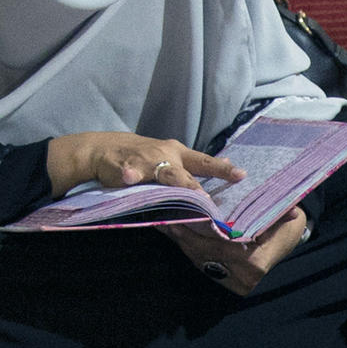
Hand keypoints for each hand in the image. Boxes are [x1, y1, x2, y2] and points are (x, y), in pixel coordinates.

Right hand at [47, 131, 245, 194]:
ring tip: (184, 193)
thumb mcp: (172, 156)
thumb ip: (196, 164)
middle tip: (208, 199)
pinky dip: (129, 174)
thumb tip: (227, 162)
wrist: (105, 148)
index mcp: (178, 154)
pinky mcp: (125, 166)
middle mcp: (165, 155)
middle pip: (185, 171)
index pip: (204, 162)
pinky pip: (128, 171)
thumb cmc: (145, 156)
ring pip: (162, 172)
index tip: (241, 175)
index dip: (222, 169)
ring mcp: (145, 160)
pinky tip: (130, 178)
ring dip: (174, 182)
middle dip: (196, 185)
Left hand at [170, 204, 309, 296]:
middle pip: (204, 251)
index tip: (188, 211)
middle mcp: (240, 277)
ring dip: (180, 237)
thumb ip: (280, 214)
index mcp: (254, 264)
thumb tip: (291, 211)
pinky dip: (184, 243)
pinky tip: (172, 228)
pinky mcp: (219, 277)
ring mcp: (228, 280)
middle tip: (169, 211)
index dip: (202, 229)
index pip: (221, 245)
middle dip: (185, 232)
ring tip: (166, 217)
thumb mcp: (284, 220)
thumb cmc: (283, 227)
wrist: (283, 243)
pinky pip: (196, 259)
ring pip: (197, 256)